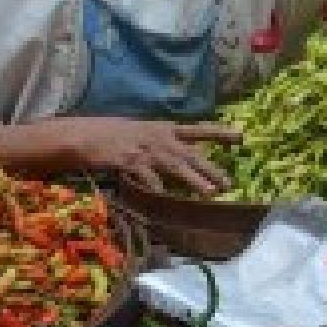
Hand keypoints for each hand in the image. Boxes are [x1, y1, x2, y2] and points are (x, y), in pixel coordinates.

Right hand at [72, 118, 240, 195]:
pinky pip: (149, 178)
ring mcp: (146, 150)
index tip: (241, 136)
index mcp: (164, 128)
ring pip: (176, 167)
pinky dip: (158, 189)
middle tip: (230, 183)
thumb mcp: (142, 132)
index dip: (220, 133)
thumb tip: (182, 156)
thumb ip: (162, 142)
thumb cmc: (113, 134)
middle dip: (211, 169)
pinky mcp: (131, 162)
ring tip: (211, 193)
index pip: (198, 129)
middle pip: (191, 154)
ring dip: (194, 181)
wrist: (85, 135)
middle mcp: (159, 138)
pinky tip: (166, 198)